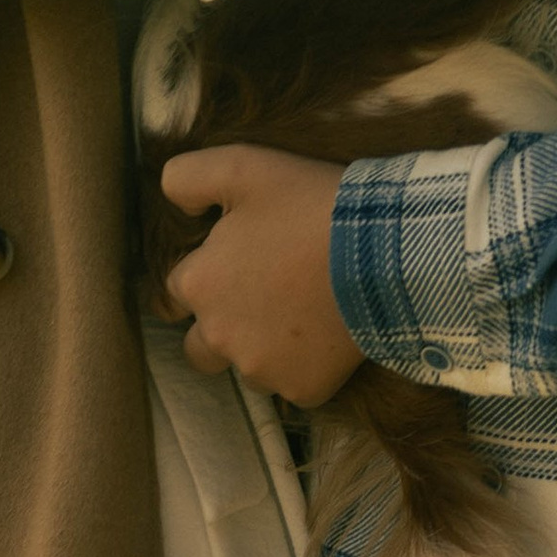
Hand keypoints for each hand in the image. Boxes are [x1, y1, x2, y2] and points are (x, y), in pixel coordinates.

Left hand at [162, 143, 361, 403]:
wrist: (385, 250)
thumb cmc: (310, 204)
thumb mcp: (243, 166)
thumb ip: (187, 176)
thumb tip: (172, 200)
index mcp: (198, 284)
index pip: (179, 288)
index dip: (211, 269)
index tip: (246, 256)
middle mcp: (217, 336)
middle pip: (201, 344)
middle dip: (224, 323)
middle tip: (269, 293)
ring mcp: (260, 369)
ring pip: (249, 365)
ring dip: (266, 345)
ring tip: (306, 309)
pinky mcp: (303, 390)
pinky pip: (296, 384)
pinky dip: (309, 364)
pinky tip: (332, 331)